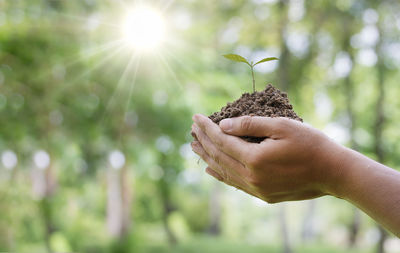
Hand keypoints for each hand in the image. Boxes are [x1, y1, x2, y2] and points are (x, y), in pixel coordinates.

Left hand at [191, 114, 345, 202]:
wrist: (333, 173)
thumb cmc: (311, 144)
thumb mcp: (281, 126)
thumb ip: (250, 125)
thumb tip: (223, 125)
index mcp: (255, 159)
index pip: (221, 141)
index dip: (206, 128)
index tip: (196, 117)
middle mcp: (252, 177)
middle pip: (218, 157)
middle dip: (203, 141)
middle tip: (191, 129)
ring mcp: (257, 189)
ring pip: (223, 171)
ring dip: (207, 157)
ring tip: (194, 146)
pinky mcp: (263, 195)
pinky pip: (234, 183)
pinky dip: (220, 174)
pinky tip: (210, 169)